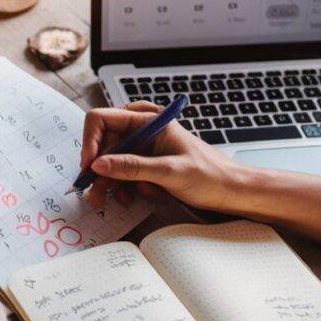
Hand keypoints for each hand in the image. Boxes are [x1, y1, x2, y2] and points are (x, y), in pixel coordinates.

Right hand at [81, 101, 251, 211]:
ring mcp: (144, 148)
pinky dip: (123, 187)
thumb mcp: (169, 172)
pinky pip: (122, 173)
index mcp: (149, 121)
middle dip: (99, 169)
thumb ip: (132, 167)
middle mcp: (143, 131)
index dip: (90, 142)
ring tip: (118, 200)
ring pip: (110, 161)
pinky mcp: (146, 164)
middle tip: (95, 193)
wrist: (231, 190)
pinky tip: (133, 197)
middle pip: (104, 143)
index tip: (89, 166)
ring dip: (111, 182)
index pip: (103, 119)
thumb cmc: (210, 175)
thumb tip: (99, 163)